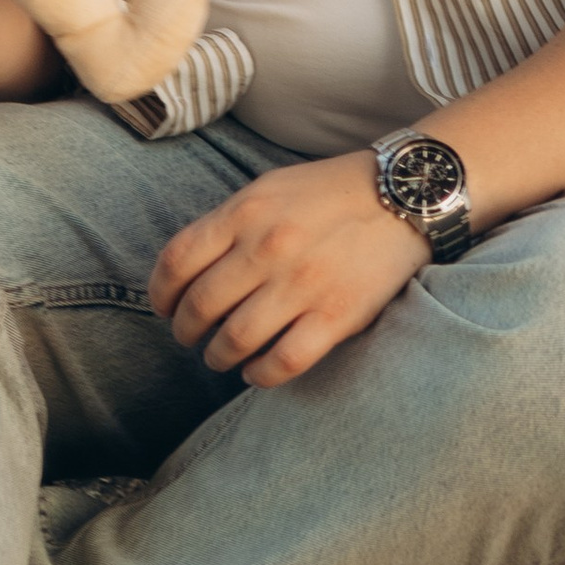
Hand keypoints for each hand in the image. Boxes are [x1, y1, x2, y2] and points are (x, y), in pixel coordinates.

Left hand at [149, 149, 426, 383]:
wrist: (404, 195)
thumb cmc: (331, 193)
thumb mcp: (270, 189)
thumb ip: (228, 224)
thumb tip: (187, 271)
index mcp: (246, 212)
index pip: (176, 261)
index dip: (160, 294)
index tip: (164, 308)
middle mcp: (268, 247)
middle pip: (200, 307)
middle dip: (185, 331)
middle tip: (190, 337)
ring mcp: (302, 284)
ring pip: (234, 341)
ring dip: (218, 357)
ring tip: (221, 356)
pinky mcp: (336, 316)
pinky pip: (282, 363)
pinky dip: (259, 375)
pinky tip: (256, 370)